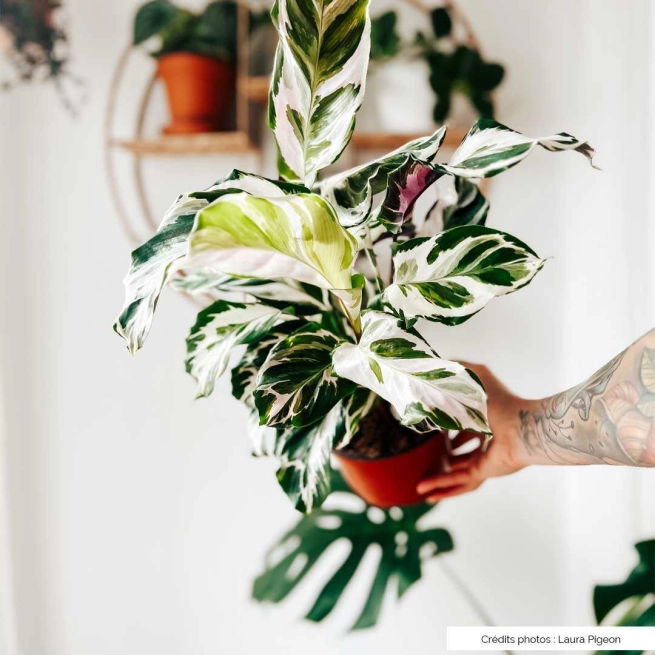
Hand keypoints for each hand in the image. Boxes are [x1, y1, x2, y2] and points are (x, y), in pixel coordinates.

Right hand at [417, 363, 531, 501]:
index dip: (448, 432)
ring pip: (458, 473)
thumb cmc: (501, 399)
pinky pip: (460, 483)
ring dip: (439, 480)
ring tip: (420, 485)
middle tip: (426, 459)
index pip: (464, 430)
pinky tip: (427, 493)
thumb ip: (458, 367)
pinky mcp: (485, 471)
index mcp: (485, 422)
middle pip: (462, 454)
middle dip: (445, 458)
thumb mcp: (476, 375)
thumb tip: (438, 363)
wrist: (520, 424)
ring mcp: (487, 459)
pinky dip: (444, 488)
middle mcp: (486, 442)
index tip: (431, 432)